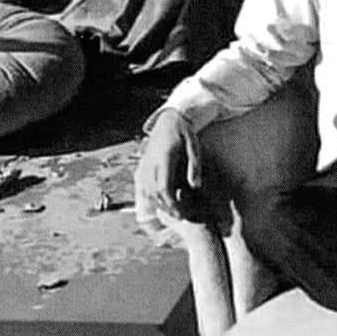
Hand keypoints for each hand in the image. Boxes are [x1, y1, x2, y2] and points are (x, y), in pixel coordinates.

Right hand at [135, 108, 202, 223]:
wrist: (169, 119)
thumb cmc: (184, 133)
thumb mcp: (194, 146)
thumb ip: (195, 166)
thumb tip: (195, 186)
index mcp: (164, 159)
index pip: (163, 188)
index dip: (171, 204)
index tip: (181, 213)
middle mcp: (150, 162)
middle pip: (153, 193)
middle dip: (165, 208)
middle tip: (179, 217)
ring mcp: (144, 163)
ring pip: (145, 191)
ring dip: (156, 204)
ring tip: (170, 212)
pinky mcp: (142, 164)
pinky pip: (141, 185)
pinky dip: (148, 197)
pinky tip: (158, 203)